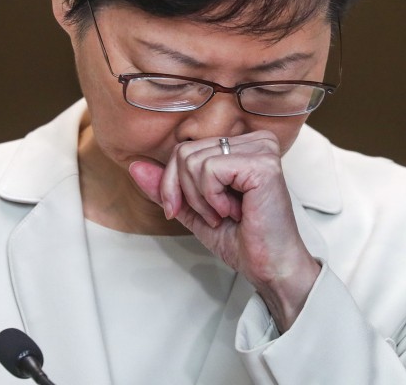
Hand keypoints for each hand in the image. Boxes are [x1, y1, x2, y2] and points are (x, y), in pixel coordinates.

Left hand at [129, 131, 320, 331]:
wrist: (270, 267)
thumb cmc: (242, 239)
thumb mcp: (194, 209)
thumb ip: (167, 187)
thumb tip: (135, 166)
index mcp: (241, 145)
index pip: (184, 148)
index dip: (172, 184)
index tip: (185, 210)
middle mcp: (254, 139)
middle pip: (184, 152)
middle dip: (186, 193)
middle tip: (214, 215)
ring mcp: (260, 148)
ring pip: (192, 160)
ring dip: (201, 199)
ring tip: (226, 214)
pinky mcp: (262, 163)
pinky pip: (208, 169)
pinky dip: (212, 198)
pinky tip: (235, 210)